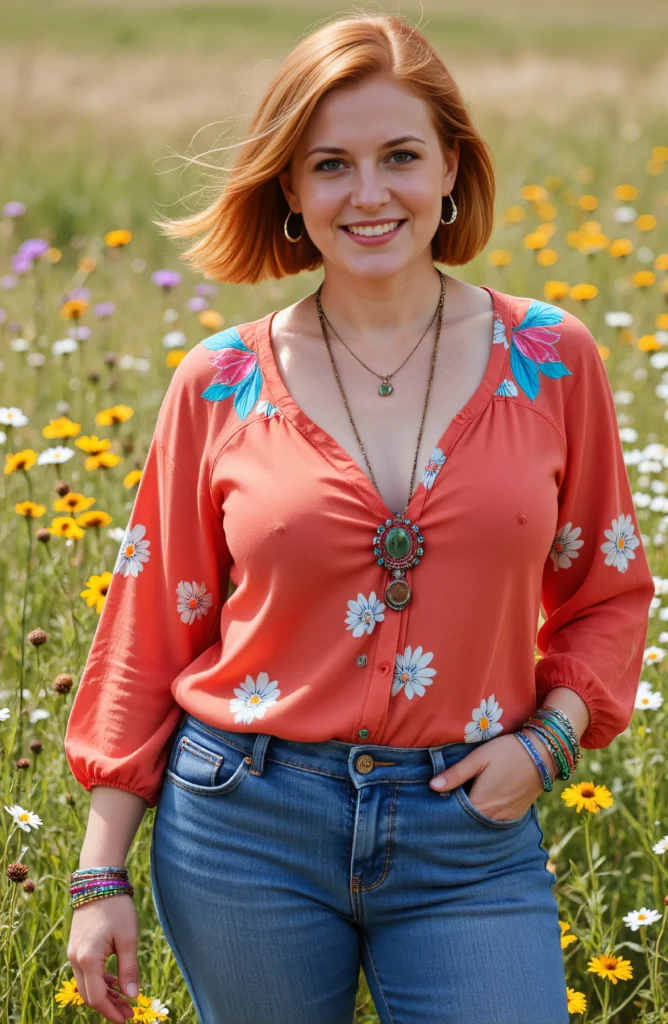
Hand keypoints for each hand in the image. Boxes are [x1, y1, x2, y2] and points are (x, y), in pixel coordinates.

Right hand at [67, 893, 138, 1022]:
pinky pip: (86, 973)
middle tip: (129, 1014)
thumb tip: (132, 996)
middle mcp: (75, 959)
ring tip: (125, 1002)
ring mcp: (74, 953)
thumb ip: (129, 969)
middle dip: (108, 1007)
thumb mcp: (128, 938)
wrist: (98, 881)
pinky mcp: (77, 947)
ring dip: (105, 995)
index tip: (128, 1020)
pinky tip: (116, 984)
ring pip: (87, 985)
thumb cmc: (116, 907)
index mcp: (87, 959)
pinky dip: (100, 981)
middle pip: (89, 995)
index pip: (97, 998)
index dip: (111, 1012)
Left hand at [429, 731, 555, 819]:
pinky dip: (487, 817)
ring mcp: (507, 817)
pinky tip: (481, 806)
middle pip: (469, 823)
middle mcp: (494, 817)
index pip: (455, 816)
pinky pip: (497, 822)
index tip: (434, 805)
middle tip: (446, 805)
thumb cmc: (507, 751)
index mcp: (481, 804)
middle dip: (457, 817)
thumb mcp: (478, 758)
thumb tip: (432, 786)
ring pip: (483, 824)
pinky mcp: (517, 815)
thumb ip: (456, 773)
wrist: (543, 753)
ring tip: (461, 805)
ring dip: (472, 818)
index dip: (444, 811)